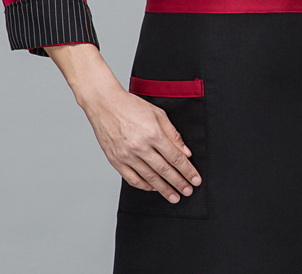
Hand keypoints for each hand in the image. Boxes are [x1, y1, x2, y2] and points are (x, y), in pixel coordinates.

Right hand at [44, 43, 201, 203]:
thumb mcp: (158, 114)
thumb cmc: (133, 106)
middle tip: (188, 192)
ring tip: (174, 196)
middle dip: (179, 183)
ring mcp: (127, 156)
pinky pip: (132, 179)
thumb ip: (173, 135)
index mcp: (153, 133)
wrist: (105, 105)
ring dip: (164, 189)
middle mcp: (140, 147)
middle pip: (164, 170)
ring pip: (149, 178)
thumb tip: (185, 152)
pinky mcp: (116, 161)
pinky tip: (154, 188)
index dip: (187, 170)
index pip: (175, 157)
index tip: (195, 179)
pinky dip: (144, 186)